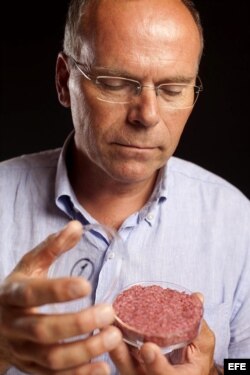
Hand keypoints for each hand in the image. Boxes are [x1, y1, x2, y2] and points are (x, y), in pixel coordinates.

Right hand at [0, 221, 121, 373]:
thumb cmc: (19, 290)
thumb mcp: (30, 265)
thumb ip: (52, 246)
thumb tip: (76, 226)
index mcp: (13, 295)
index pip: (31, 293)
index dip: (57, 291)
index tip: (86, 285)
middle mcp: (15, 325)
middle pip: (43, 330)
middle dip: (78, 324)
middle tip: (109, 313)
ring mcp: (22, 350)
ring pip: (50, 358)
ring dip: (83, 351)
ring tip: (113, 338)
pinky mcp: (31, 368)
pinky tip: (103, 366)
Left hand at [110, 318, 215, 374]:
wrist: (184, 373)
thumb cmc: (194, 361)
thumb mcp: (202, 347)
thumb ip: (198, 324)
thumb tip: (197, 297)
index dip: (156, 364)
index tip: (148, 348)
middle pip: (133, 372)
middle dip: (121, 354)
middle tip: (112, 331)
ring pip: (122, 366)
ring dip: (112, 346)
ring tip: (104, 324)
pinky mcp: (130, 367)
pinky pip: (118, 359)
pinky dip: (112, 344)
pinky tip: (105, 325)